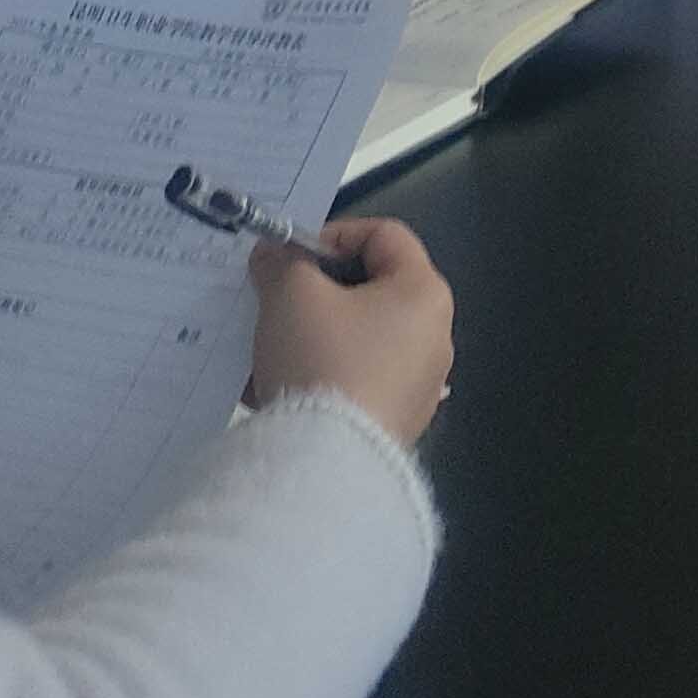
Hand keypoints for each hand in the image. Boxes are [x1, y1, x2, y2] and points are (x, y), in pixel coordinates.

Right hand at [249, 217, 455, 448]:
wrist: (326, 462)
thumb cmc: (321, 359)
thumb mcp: (291, 296)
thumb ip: (282, 264)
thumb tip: (275, 255)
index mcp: (424, 293)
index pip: (384, 235)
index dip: (334, 235)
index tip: (290, 257)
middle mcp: (433, 336)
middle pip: (371, 291)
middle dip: (315, 292)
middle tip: (274, 300)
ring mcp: (417, 385)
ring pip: (355, 341)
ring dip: (309, 337)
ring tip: (265, 349)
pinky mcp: (393, 424)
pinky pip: (351, 383)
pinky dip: (316, 377)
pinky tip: (273, 389)